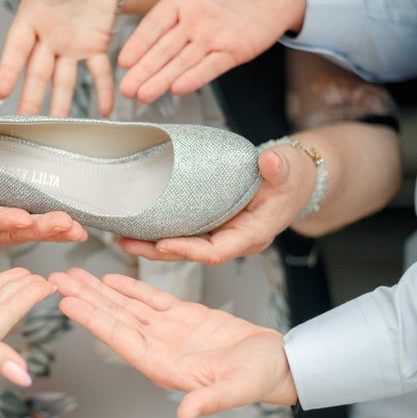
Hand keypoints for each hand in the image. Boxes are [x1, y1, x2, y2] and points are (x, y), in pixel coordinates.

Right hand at [0, 0, 117, 116]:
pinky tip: (105, 110)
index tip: (0, 92)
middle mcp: (47, 38)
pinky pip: (98, 72)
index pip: (17, 49)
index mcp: (31, 18)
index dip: (8, 70)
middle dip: (31, 96)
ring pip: (64, 79)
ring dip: (61, 102)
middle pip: (37, 72)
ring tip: (58, 124)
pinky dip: (103, 90)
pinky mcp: (94, 47)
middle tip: (25, 120)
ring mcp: (70, 46)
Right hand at [0, 160, 88, 246]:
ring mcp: (6, 232)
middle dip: (39, 228)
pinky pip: (42, 231)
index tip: (20, 218)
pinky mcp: (20, 229)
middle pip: (15, 231)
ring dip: (56, 232)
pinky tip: (81, 231)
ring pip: (32, 233)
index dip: (1, 219)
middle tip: (62, 223)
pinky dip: (62, 232)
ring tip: (77, 230)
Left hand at [51, 268, 296, 417]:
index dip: (93, 319)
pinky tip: (111, 278)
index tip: (68, 303)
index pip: (120, 338)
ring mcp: (168, 330)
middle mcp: (159, 346)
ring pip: (126, 306)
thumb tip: (185, 416)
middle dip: (85, 298)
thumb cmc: (258, 377)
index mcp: (164, 365)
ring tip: (75, 274)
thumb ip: (209, 401)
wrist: (275, 362)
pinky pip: (151, 298)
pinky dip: (130, 287)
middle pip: (114, 318)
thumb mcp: (235, 389)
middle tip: (57, 280)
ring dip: (100, 290)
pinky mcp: (183, 316)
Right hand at [118, 0, 305, 102]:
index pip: (154, 25)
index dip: (139, 43)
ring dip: (162, 80)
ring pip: (182, 64)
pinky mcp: (232, 53)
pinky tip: (178, 88)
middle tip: (125, 90)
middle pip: (162, 51)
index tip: (123, 60)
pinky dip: (195, 78)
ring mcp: (211, 40)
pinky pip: (210, 68)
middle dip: (144, 71)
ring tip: (145, 96)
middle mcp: (193, 24)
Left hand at [119, 145, 315, 263]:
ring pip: (184, 247)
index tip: (162, 244)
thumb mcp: (289, 167)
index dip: (188, 250)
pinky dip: (161, 232)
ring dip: (153, 245)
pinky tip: (138, 225)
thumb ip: (280, 166)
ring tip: (122, 239)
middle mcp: (234, 240)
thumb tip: (269, 163)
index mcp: (252, 234)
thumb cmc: (292, 175)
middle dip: (158, 252)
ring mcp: (222, 234)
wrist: (293, 178)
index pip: (216, 252)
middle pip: (192, 254)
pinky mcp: (212, 226)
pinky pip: (185, 233)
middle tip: (126, 244)